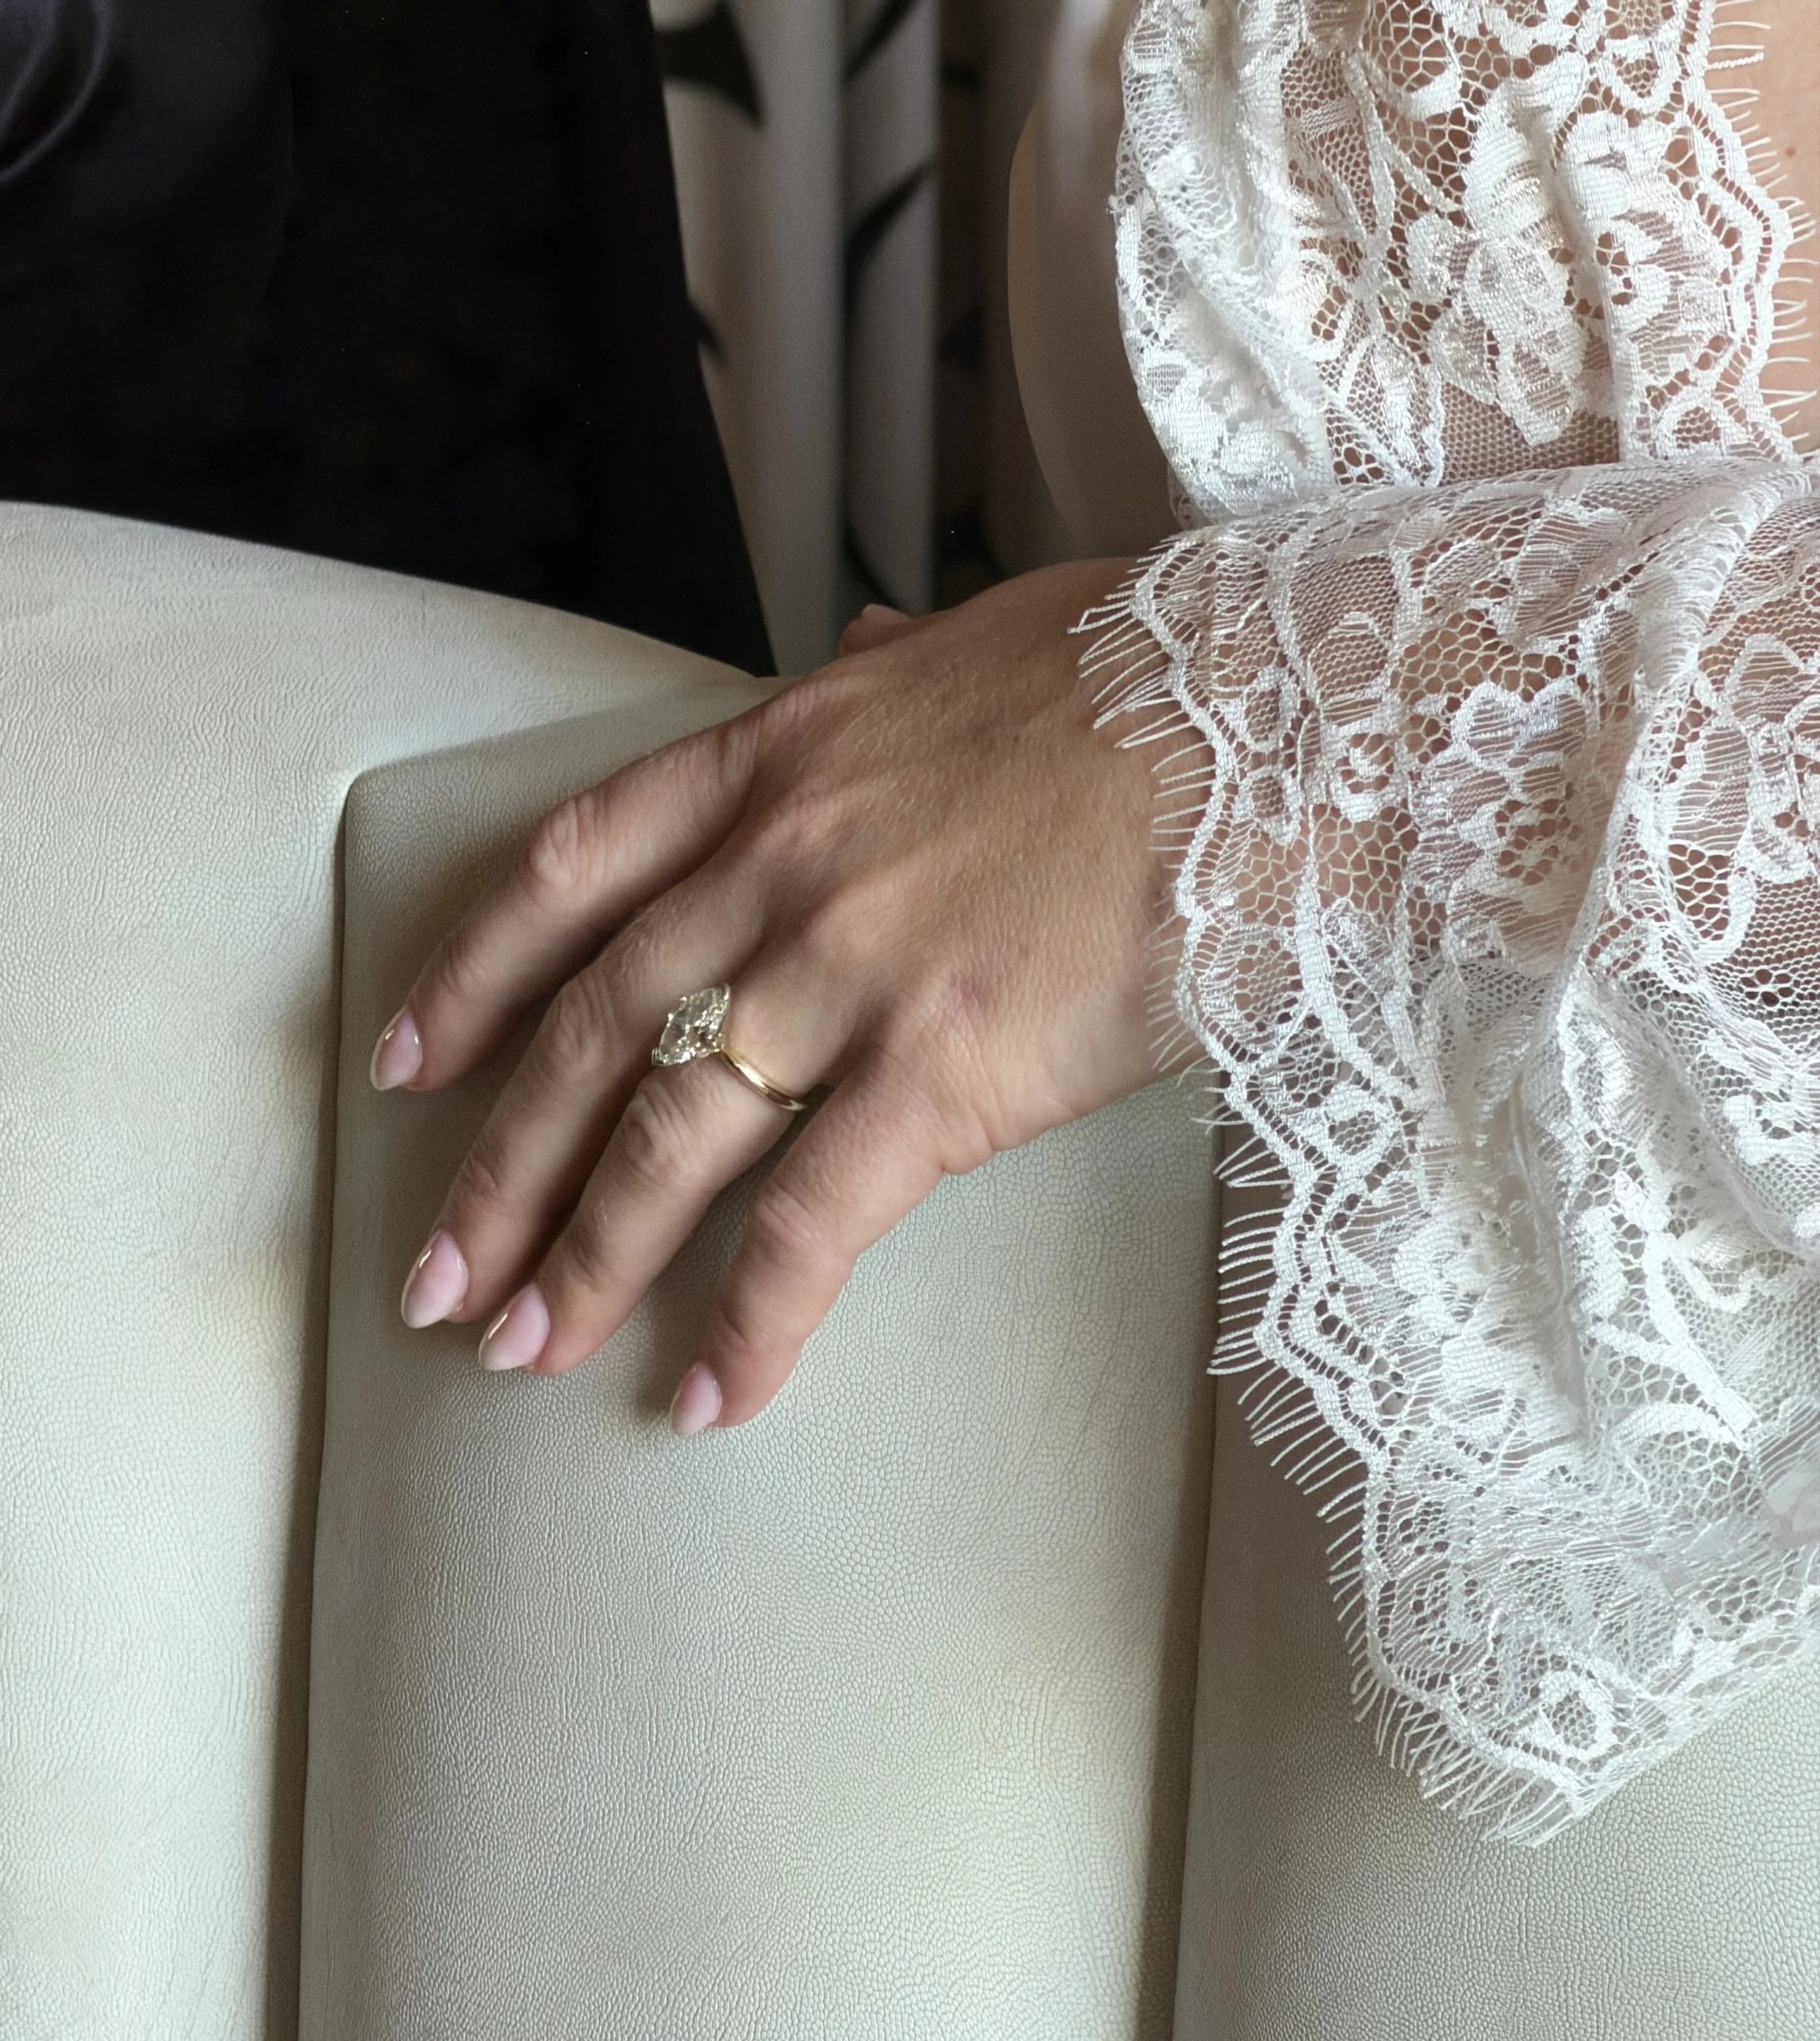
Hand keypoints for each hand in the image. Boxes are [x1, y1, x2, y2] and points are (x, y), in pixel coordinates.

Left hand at [370, 559, 1164, 1431]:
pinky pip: (812, 1220)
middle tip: (434, 1278)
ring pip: (667, 1137)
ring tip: (519, 1350)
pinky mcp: (944, 1068)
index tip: (410, 1063)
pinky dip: (751, 1318)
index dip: (473, 978)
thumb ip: (883, 672)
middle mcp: (778, 867)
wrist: (1272, 712)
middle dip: (498, 1169)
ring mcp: (849, 970)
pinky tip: (710, 1396)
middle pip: (589, 1035)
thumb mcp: (972, 644)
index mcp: (774, 759)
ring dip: (582, 1258)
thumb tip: (854, 653)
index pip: (569, 876)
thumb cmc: (1141, 672)